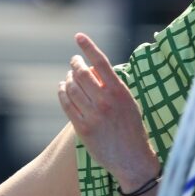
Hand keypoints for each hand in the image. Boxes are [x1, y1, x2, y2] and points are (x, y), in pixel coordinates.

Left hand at [57, 33, 158, 190]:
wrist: (133, 159)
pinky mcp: (83, 128)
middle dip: (75, 64)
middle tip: (74, 61)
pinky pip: (66, 104)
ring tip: (69, 77)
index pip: (101, 63)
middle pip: (82, 74)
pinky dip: (62, 93)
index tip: (78, 36)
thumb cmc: (132, 129)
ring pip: (72, 88)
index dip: (88, 47)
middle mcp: (106, 102)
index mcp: (121, 93)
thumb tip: (93, 69)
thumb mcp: (129, 104)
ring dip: (68, 79)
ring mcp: (93, 115)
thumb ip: (113, 87)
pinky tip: (62, 89)